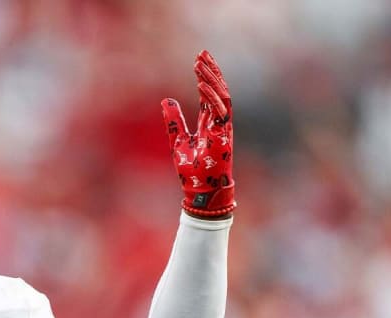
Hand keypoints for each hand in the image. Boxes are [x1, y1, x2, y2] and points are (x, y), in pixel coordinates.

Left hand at [162, 50, 233, 217]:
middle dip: (211, 71)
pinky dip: (212, 96)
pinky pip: (221, 110)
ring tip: (201, 64)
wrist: (198, 191)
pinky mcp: (224, 135)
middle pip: (218, 90)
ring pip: (222, 96)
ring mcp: (223, 128)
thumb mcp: (177, 140)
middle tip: (202, 53)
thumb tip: (166, 100)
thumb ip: (174, 120)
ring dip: (212, 79)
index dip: (205, 76)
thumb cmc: (191, 171)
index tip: (198, 59)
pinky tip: (202, 84)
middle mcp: (219, 122)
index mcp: (209, 123)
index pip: (210, 94)